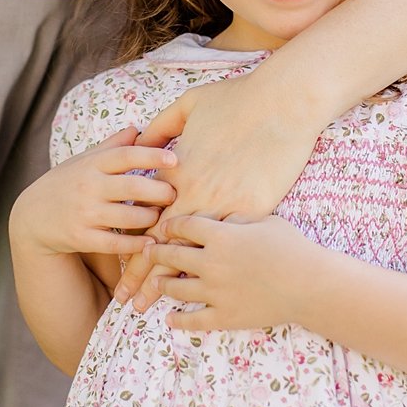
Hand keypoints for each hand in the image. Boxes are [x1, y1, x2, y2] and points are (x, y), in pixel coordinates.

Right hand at [10, 126, 177, 257]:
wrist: (32, 217)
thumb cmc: (65, 183)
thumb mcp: (84, 161)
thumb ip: (112, 147)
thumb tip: (137, 129)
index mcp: (91, 165)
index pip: (125, 156)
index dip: (152, 155)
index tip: (174, 158)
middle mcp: (88, 187)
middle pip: (132, 187)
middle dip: (159, 191)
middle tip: (174, 193)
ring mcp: (84, 214)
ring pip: (128, 218)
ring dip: (150, 218)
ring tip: (161, 216)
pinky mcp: (81, 238)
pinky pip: (115, 244)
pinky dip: (135, 245)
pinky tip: (150, 242)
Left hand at [112, 73, 322, 309]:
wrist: (285, 103)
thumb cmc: (237, 99)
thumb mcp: (188, 105)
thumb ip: (160, 126)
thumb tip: (141, 138)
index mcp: (180, 173)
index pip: (149, 223)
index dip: (132, 253)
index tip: (121, 273)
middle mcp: (199, 196)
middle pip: (165, 248)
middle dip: (144, 279)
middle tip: (127, 302)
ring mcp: (229, 206)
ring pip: (195, 255)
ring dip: (173, 284)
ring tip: (154, 307)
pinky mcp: (258, 209)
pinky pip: (233, 247)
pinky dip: (216, 270)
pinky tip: (204, 290)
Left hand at [144, 213, 317, 330]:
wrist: (311, 284)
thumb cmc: (292, 247)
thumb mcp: (265, 220)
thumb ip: (237, 217)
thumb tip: (220, 216)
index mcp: (221, 236)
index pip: (182, 226)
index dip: (170, 225)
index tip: (164, 227)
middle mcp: (211, 263)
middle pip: (170, 256)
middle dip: (155, 253)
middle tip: (148, 252)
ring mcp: (216, 292)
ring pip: (175, 288)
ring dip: (162, 285)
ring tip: (156, 284)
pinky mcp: (224, 316)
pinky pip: (193, 321)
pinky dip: (178, 320)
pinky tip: (169, 318)